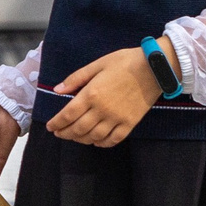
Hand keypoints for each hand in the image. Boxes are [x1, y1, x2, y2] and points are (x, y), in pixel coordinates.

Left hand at [45, 46, 165, 147]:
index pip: (67, 115)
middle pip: (78, 129)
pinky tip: (96, 141)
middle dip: (65, 133)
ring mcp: (117, 118)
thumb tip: (57, 90)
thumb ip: (76, 78)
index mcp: (91, 94)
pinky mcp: (130, 123)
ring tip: (75, 137)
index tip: (51, 127)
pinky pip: (113, 139)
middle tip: (59, 133)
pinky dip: (102, 143)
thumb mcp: (97, 64)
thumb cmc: (125, 62)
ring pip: (93, 137)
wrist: (154, 68)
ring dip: (81, 140)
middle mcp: (102, 110)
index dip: (56, 124)